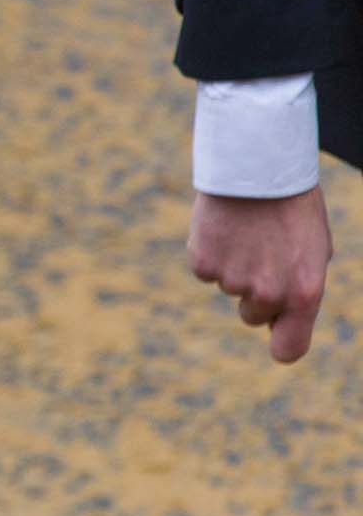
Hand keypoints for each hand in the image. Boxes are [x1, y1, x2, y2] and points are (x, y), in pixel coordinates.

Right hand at [188, 186, 331, 362]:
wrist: (257, 167)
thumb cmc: (292, 206)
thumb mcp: (312, 250)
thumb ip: (299, 287)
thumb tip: (277, 318)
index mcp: (304, 292)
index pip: (288, 349)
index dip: (281, 344)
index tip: (275, 335)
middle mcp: (268, 293)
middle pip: (252, 316)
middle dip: (254, 293)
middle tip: (262, 254)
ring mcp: (233, 281)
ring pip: (229, 288)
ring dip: (234, 266)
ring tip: (247, 232)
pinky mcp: (203, 264)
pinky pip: (206, 270)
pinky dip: (211, 253)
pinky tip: (225, 229)